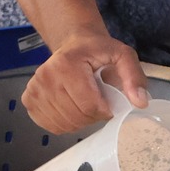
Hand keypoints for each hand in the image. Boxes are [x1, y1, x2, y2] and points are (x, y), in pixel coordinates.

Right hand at [19, 32, 146, 132]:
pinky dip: (66, 123)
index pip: (89, 105)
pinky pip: (51, 126)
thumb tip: (140, 102)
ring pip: (64, 124)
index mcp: (66, 64)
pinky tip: (71, 108)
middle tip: (98, 101)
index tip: (109, 101)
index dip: (105, 109)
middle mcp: (45, 77)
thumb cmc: (97, 51)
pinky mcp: (29, 101)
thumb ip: (133, 77)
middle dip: (93, 116)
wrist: (73, 44)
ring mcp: (34, 90)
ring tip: (85, 103)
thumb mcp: (122, 55)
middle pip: (77, 116)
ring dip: (80, 121)